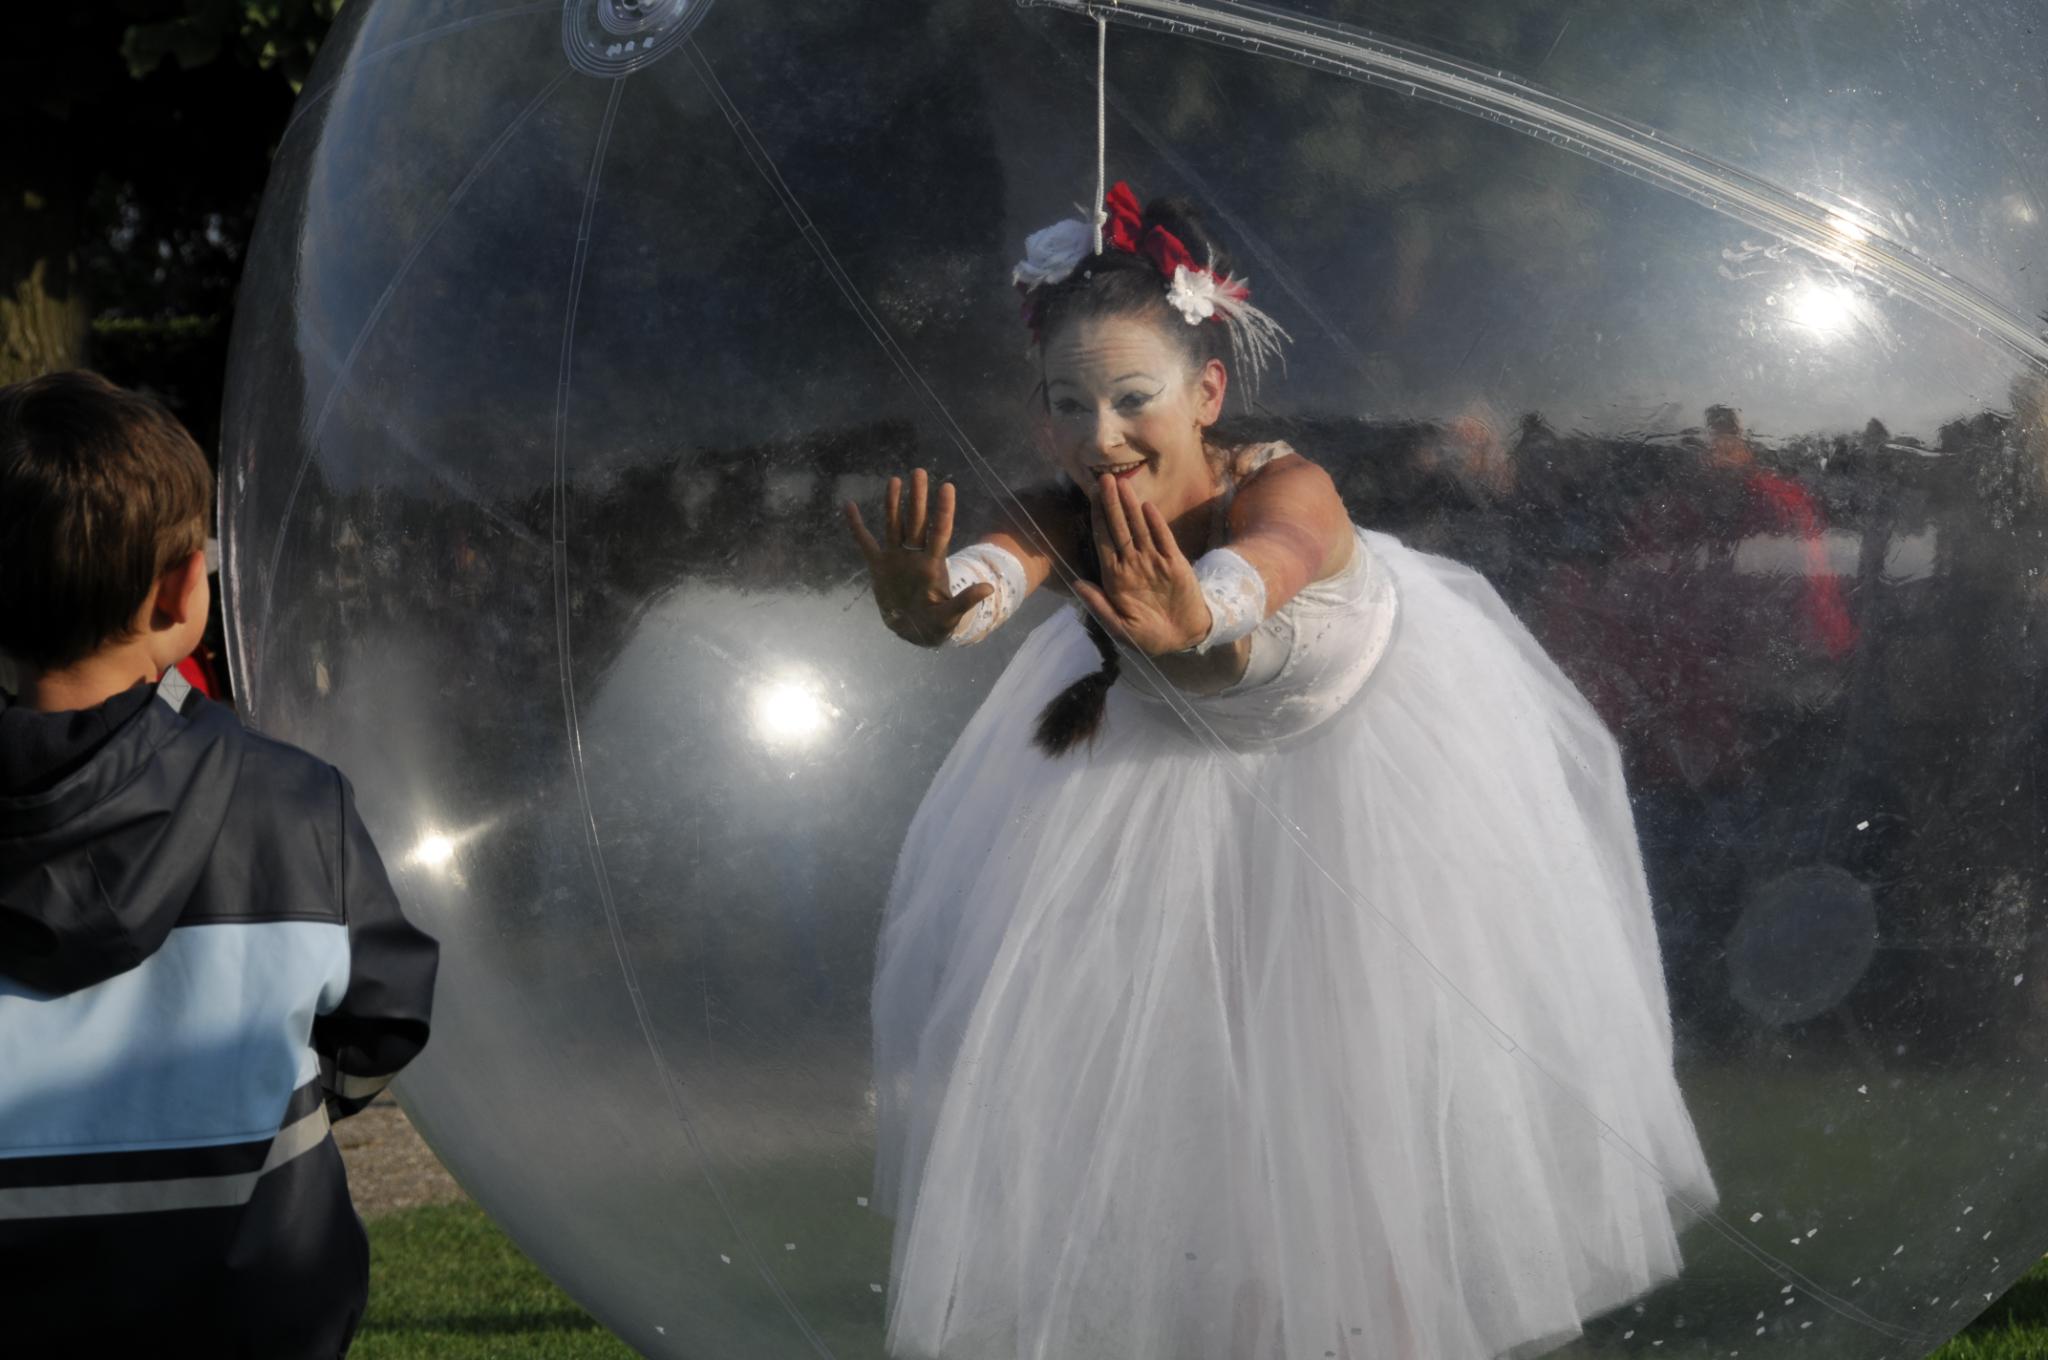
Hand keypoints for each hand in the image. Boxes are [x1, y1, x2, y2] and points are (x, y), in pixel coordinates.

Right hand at [845, 469, 992, 646]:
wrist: (913, 631)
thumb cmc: (935, 624)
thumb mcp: (950, 616)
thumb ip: (965, 602)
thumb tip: (988, 588)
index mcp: (932, 565)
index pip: (940, 532)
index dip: (943, 510)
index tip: (947, 487)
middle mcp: (914, 555)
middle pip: (917, 521)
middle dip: (918, 498)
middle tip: (919, 472)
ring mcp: (896, 558)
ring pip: (894, 525)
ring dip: (893, 503)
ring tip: (895, 480)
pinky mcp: (879, 565)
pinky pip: (865, 542)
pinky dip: (856, 526)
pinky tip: (849, 506)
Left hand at [1070, 475, 1212, 655]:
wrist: (1183, 637)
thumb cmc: (1148, 636)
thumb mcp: (1120, 628)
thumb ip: (1099, 605)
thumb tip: (1077, 584)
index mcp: (1115, 577)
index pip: (1103, 541)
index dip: (1096, 519)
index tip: (1089, 498)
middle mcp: (1133, 564)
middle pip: (1119, 528)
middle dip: (1111, 504)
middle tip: (1103, 478)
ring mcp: (1154, 561)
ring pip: (1139, 528)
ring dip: (1131, 507)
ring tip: (1123, 483)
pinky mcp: (1174, 563)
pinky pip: (1164, 539)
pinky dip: (1155, 524)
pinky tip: (1147, 508)